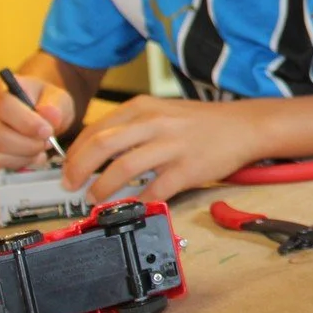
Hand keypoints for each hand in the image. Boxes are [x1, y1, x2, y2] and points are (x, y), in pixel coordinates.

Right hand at [0, 74, 74, 169]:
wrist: (40, 113)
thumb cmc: (46, 101)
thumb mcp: (57, 97)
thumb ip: (54, 104)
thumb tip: (48, 114)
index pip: (4, 106)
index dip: (27, 122)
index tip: (47, 131)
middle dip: (27, 143)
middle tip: (47, 142)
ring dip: (25, 154)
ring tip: (42, 147)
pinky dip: (19, 162)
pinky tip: (33, 155)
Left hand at [62, 96, 265, 200]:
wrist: (245, 126)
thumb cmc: (201, 123)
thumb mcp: (163, 112)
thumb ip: (132, 127)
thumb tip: (97, 151)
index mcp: (143, 108)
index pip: (95, 130)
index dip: (75, 153)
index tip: (67, 169)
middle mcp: (154, 123)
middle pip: (101, 147)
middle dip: (78, 170)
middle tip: (70, 186)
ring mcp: (171, 146)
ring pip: (123, 169)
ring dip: (102, 188)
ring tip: (95, 198)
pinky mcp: (187, 168)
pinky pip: (155, 190)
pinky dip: (139, 201)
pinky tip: (135, 205)